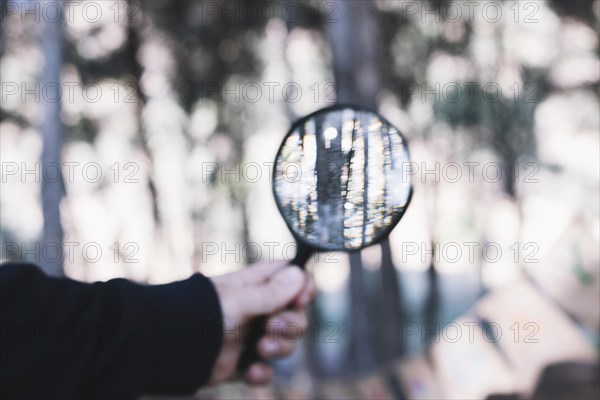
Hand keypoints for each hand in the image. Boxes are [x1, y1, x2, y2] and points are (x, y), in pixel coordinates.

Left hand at [209, 260, 315, 384]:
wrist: (167, 348)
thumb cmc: (200, 313)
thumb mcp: (239, 300)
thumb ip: (272, 292)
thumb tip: (299, 274)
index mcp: (257, 284)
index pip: (292, 277)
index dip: (303, 286)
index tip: (300, 299)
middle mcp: (258, 308)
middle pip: (296, 313)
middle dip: (292, 323)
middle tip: (272, 327)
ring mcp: (251, 335)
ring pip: (286, 342)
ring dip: (280, 348)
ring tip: (260, 349)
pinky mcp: (243, 362)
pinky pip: (267, 369)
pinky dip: (263, 373)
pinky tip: (250, 372)